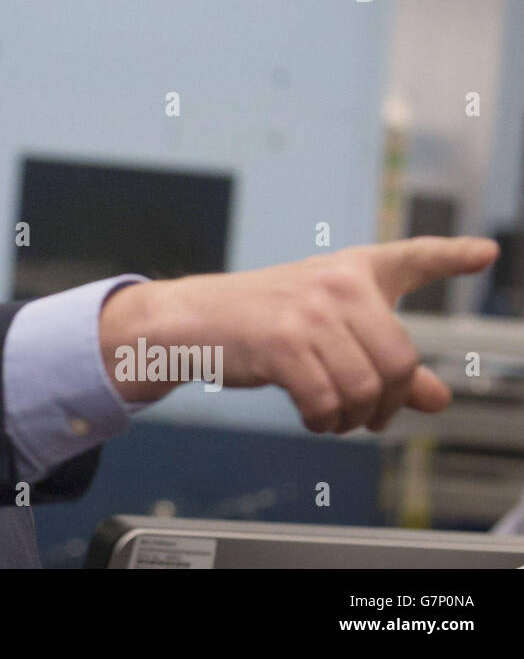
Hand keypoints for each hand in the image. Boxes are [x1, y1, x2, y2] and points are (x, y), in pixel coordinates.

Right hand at [99, 236, 498, 432]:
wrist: (190, 320)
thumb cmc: (257, 321)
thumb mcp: (326, 332)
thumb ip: (385, 360)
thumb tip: (435, 397)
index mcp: (351, 272)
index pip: (410, 259)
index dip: (451, 255)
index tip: (483, 252)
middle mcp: (337, 285)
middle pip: (401, 361)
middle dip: (389, 402)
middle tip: (369, 415)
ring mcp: (310, 311)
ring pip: (366, 388)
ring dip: (353, 418)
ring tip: (333, 416)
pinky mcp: (283, 342)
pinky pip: (328, 401)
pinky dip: (323, 421)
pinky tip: (311, 414)